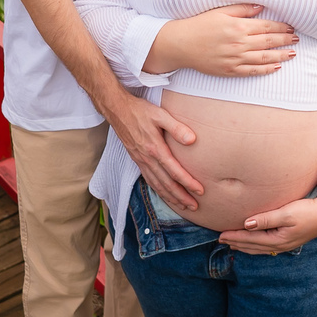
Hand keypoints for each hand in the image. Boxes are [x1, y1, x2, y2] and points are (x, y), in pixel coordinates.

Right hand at [101, 89, 203, 211]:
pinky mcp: (137, 160)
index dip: (188, 182)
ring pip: (157, 185)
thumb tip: (192, 140)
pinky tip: (164, 194)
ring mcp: (140, 161)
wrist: (117, 110)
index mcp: (155, 148)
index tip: (200, 191)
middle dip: (181, 196)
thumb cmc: (140, 110)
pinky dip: (158, 190)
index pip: (174, 171)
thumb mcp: (160, 114)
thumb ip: (176, 128)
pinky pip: (148, 180)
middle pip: (166, 183)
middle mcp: (147, 158)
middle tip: (194, 206)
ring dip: (170, 197)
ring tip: (182, 205)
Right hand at [147, 3, 297, 76]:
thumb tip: (261, 6)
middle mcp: (239, 43)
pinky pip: (253, 71)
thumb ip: (242, 9)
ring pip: (264, 58)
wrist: (181, 44)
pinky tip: (276, 67)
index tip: (291, 27)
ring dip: (281, 55)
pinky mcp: (230, 70)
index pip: (266, 26)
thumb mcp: (220, 11)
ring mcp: (235, 58)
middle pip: (269, 42)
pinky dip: (266, 69)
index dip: (281, 27)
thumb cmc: (199, 24)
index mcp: (238, 26)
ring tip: (292, 53)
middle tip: (296, 39)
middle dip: (285, 40)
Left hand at [217, 197, 316, 254]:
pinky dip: (256, 246)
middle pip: (253, 246)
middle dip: (236, 243)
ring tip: (233, 244)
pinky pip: (267, 246)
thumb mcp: (286, 213)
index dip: (235, 237)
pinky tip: (254, 243)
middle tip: (221, 240)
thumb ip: (266, 219)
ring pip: (259, 248)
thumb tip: (247, 224)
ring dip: (245, 246)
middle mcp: (280, 245)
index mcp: (277, 239)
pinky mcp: (289, 240)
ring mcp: (285, 244)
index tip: (220, 235)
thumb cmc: (308, 211)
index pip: (250, 239)